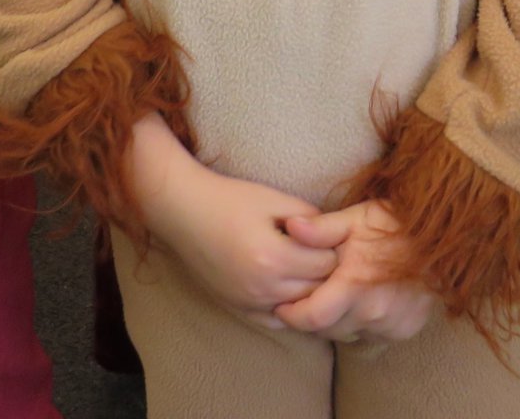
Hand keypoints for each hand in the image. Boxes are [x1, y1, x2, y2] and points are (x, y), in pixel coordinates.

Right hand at [148, 166, 337, 327]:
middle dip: (326, 271)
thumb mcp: (274, 199)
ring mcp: (249, 302)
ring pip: (299, 308)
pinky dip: (288, 307)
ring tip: (309, 267)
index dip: (334, 247)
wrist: (184, 211)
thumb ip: (310, 218)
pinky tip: (288, 286)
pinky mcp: (237, 307)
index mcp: (275, 257)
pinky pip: (276, 320)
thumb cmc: (229, 199)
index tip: (333, 236)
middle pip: (316, 289)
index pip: (327, 264)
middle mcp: (263, 287)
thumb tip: (334, 234)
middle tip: (325, 251)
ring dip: (309, 290)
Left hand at [274, 201, 438, 344]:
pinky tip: (365, 302)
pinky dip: (363, 323)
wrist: (442, 236)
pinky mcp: (404, 329)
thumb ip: (320, 229)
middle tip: (308, 296)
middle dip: (313, 316)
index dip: (291, 315)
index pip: (311, 318)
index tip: (282, 306)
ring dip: (338, 320)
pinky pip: (372, 334)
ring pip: (349, 333)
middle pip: (327, 328)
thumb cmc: (393, 224)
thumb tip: (289, 227)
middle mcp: (372, 311)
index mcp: (354, 285)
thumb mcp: (354, 218)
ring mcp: (390, 324)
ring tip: (337, 296)